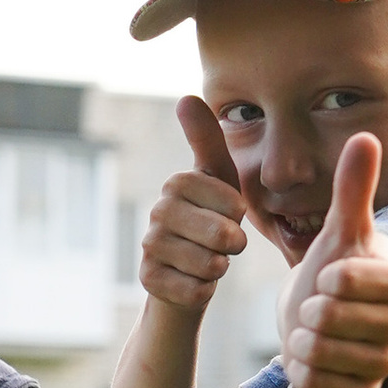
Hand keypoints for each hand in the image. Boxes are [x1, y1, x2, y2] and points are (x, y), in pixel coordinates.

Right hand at [137, 97, 268, 318]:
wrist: (185, 274)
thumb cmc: (211, 220)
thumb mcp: (219, 179)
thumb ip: (208, 140)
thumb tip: (185, 96)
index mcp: (178, 183)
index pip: (230, 201)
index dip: (239, 215)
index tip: (231, 215)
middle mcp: (157, 211)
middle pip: (220, 234)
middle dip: (232, 244)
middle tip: (226, 245)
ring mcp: (149, 246)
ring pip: (208, 265)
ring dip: (219, 269)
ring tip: (210, 262)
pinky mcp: (147, 279)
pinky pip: (195, 291)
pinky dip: (203, 291)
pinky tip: (194, 282)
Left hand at [278, 133, 387, 387]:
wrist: (328, 318)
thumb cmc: (338, 268)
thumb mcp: (341, 230)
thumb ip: (353, 189)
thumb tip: (364, 137)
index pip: (360, 283)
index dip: (334, 279)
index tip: (326, 275)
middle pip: (342, 323)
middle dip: (313, 314)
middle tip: (309, 307)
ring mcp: (383, 363)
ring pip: (332, 359)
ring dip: (306, 344)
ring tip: (305, 332)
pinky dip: (308, 376)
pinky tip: (305, 359)